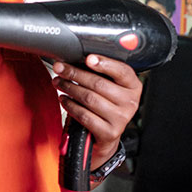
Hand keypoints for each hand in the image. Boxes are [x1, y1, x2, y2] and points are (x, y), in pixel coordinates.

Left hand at [51, 54, 141, 170]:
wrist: (107, 132)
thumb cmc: (105, 102)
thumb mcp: (108, 85)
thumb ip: (98, 71)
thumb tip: (75, 59)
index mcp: (132, 86)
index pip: (121, 71)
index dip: (104, 63)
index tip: (88, 58)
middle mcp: (130, 102)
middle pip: (99, 83)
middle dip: (75, 73)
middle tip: (60, 68)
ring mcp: (121, 118)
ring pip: (89, 98)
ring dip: (69, 88)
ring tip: (58, 82)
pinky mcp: (109, 132)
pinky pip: (84, 115)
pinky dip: (70, 105)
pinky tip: (64, 99)